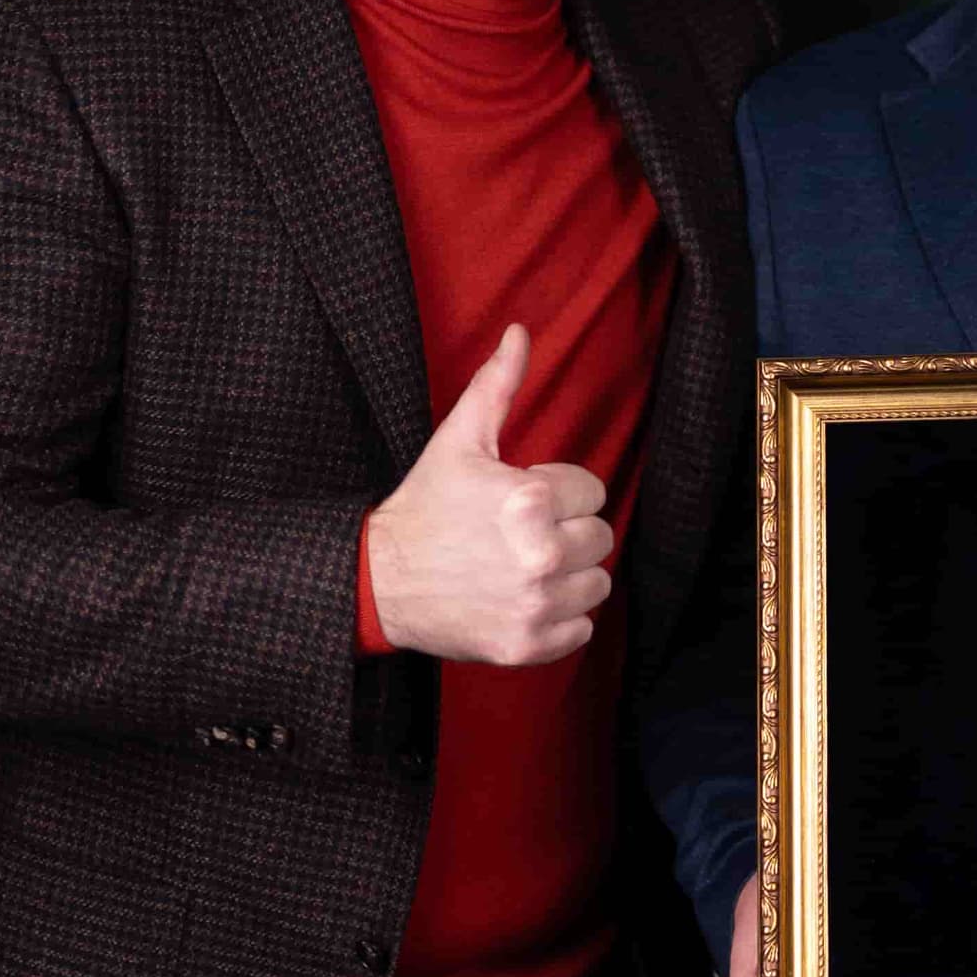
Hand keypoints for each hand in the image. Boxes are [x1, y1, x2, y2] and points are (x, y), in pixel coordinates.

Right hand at [364, 326, 612, 666]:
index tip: (522, 503)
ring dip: (568, 578)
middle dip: (566, 534)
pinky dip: (558, 621)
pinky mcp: (527, 644)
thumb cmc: (424, 508)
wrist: (377, 582)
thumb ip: (497, 385)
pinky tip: (520, 601)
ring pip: (596, 585)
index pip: (592, 494)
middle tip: (521, 537)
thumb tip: (519, 332)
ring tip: (522, 569)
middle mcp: (539, 555)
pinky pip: (581, 631)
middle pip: (599, 539)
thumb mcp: (458, 441)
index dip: (558, 495)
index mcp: (530, 500)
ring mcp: (534, 604)